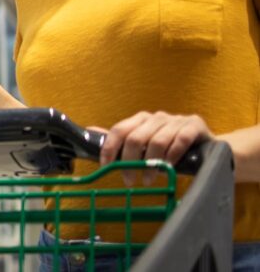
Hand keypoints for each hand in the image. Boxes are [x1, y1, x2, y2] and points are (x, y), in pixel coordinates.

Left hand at [98, 111, 213, 185]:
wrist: (208, 146)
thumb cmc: (171, 146)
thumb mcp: (145, 143)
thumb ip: (121, 139)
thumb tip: (90, 131)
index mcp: (141, 119)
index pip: (119, 130)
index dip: (110, 149)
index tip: (106, 168)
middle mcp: (157, 117)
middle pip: (136, 138)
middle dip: (130, 162)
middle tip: (129, 180)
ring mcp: (176, 120)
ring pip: (157, 141)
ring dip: (151, 164)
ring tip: (148, 180)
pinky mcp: (194, 125)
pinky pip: (180, 140)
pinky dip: (172, 156)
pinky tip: (169, 168)